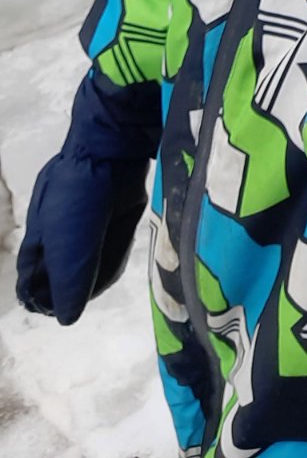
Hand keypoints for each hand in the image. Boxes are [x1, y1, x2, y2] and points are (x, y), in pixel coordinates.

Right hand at [14, 72, 158, 324]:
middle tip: (67, 307)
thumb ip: (69, 278)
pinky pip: (112, 240)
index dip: (36, 293)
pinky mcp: (120, 204)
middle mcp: (63, 222)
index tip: (44, 310)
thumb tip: (67, 318)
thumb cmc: (79, 194)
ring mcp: (92, 213)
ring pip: (87, 256)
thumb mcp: (67, 242)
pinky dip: (109, 259)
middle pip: (60, 266)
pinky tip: (108, 271)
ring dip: (88, 276)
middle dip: (62, 287)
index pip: (31, 271)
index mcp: (41, 227)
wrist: (113, 144)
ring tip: (86, 294)